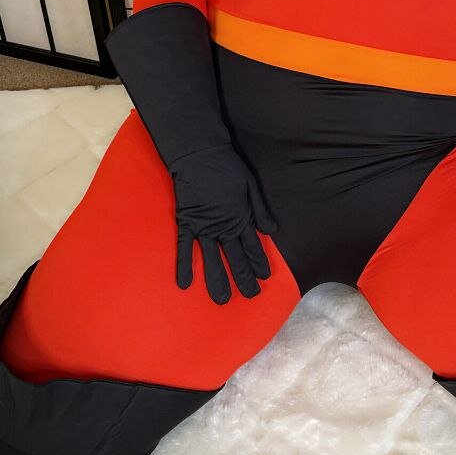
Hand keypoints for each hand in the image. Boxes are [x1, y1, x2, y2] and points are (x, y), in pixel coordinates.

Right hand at [169, 144, 277, 303]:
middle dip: (243, 278)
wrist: (200, 154)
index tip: (264, 278)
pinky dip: (184, 265)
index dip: (258, 263)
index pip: (252, 247)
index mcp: (241, 218)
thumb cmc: (227, 167)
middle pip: (235, 258)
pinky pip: (185, 248)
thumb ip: (259, 210)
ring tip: (221, 300)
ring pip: (211, 259)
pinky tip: (185, 284)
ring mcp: (204, 227)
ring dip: (217, 280)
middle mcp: (224, 227)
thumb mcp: (250, 186)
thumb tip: (271, 230)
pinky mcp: (187, 222)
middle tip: (250, 296)